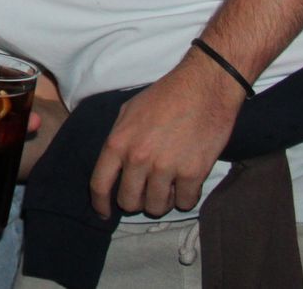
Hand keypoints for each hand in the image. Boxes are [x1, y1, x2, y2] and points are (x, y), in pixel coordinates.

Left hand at [89, 54, 241, 217]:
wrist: (203, 89)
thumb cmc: (164, 96)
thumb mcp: (128, 112)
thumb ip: (118, 139)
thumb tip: (112, 165)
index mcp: (118, 142)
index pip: (99, 184)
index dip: (100, 204)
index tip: (104, 213)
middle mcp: (138, 159)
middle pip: (129, 202)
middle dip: (136, 201)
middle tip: (146, 192)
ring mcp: (166, 168)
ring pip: (157, 207)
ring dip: (162, 202)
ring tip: (168, 187)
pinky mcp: (193, 173)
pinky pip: (186, 203)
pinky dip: (186, 198)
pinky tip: (187, 184)